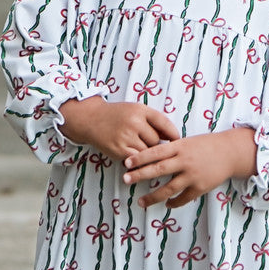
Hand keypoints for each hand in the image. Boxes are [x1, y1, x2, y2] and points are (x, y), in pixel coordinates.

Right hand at [59, 97, 180, 160]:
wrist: (91, 119)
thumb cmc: (118, 115)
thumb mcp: (135, 110)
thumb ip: (153, 121)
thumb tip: (173, 138)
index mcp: (140, 110)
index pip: (164, 123)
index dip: (174, 134)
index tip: (178, 141)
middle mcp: (134, 122)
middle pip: (156, 140)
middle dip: (155, 144)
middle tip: (151, 144)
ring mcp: (126, 137)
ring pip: (148, 152)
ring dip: (147, 153)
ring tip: (140, 148)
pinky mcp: (119, 150)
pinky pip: (137, 159)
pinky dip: (137, 159)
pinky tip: (134, 155)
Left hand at [122, 128, 257, 207]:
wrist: (230, 153)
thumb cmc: (206, 145)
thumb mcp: (187, 141)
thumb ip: (171, 148)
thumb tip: (149, 154)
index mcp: (180, 146)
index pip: (155, 151)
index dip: (140, 157)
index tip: (126, 162)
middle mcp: (185, 160)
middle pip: (158, 169)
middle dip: (140, 175)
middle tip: (125, 180)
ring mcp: (192, 175)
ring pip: (169, 188)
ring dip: (153, 196)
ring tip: (141, 202)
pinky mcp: (200, 187)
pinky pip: (183, 198)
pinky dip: (174, 202)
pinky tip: (167, 204)